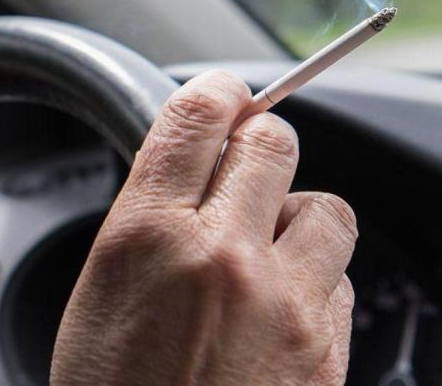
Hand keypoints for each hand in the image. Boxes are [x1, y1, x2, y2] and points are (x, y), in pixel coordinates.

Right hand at [52, 70, 357, 385]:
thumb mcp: (102, 295)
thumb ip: (150, 218)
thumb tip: (195, 163)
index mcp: (147, 237)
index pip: (199, 116)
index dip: (218, 94)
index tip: (226, 96)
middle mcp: (223, 258)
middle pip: (276, 140)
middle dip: (260, 147)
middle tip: (244, 172)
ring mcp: (286, 304)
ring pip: (326, 207)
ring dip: (297, 217)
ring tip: (265, 254)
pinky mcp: (328, 348)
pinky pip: (340, 277)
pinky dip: (315, 281)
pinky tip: (280, 312)